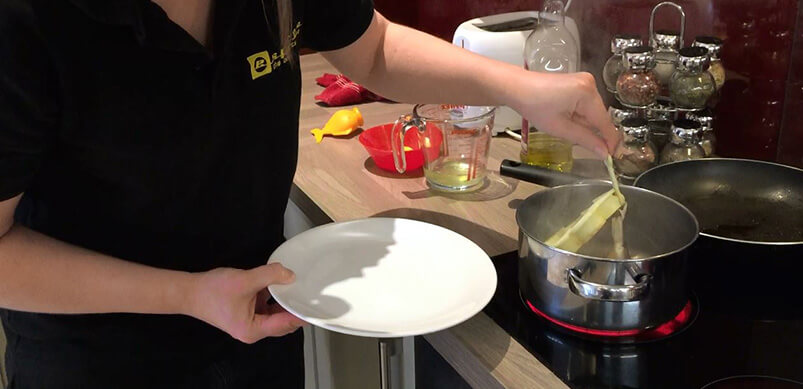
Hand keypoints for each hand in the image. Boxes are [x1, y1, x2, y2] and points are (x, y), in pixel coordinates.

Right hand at [186, 263, 305, 343]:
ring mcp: (249, 322)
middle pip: (283, 322)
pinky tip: (277, 283)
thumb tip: (290, 275)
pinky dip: (272, 297)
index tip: (315, 304)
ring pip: (275, 314)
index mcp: (254, 330)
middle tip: (309, 292)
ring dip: (283, 301)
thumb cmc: (213, 291)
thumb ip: (269, 276)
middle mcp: (253, 330)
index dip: (301, 314)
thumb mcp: (245, 280)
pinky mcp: (246, 313)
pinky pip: (266, 307)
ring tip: (295, 286)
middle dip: (294, 307)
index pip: (286, 324)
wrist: (189, 291)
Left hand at [510, 71, 619, 157]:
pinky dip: (578, 114)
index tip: (611, 156)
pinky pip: (585, 104)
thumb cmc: (534, 105)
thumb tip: (604, 152)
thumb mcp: (560, 128)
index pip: (605, 122)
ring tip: (561, 122)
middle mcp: (590, 84)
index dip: (609, 141)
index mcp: (587, 93)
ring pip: (592, 111)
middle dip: (590, 130)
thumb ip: (585, 140)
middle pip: (599, 116)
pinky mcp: (579, 83)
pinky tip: (563, 115)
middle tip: (572, 137)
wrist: (517, 88)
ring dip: (582, 123)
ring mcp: (585, 81)